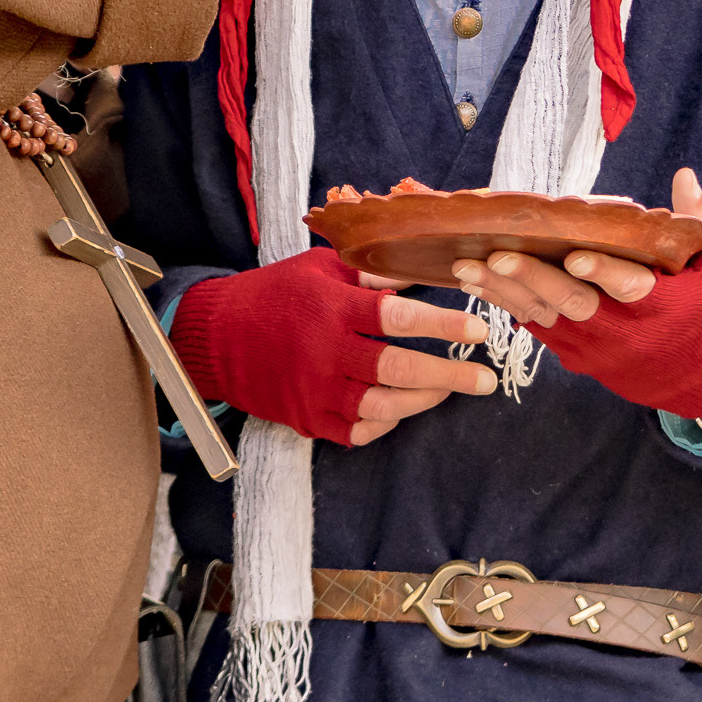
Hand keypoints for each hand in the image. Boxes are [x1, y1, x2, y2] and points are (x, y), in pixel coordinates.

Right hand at [169, 248, 491, 448]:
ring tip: (448, 388)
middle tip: (485, 379)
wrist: (215, 337)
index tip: (479, 331)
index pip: (397, 317)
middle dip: (450, 375)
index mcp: (332, 309)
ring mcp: (315, 391)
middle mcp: (325, 353)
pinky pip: (359, 431)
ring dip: (424, 399)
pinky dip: (387, 423)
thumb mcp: (319, 269)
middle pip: (399, 369)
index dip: (442, 324)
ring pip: (384, 406)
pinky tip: (402, 406)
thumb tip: (420, 270)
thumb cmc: (274, 294)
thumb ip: (371, 273)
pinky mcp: (307, 419)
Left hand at [450, 168, 701, 419]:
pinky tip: (475, 282)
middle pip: (573, 303)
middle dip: (534, 279)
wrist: (697, 377)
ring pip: (544, 316)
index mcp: (660, 305)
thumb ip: (700, 224)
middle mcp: (622, 329)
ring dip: (504, 291)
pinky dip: (504, 303)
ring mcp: (593, 344)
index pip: (629, 286)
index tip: (575, 257)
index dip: (603, 273)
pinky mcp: (573, 352)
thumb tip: (685, 176)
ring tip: (467, 266)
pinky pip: (534, 325)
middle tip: (499, 255)